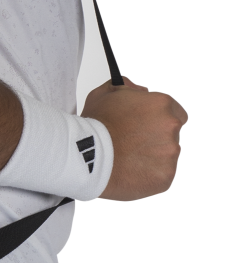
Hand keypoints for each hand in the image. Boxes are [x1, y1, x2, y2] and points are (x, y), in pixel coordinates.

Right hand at [81, 77, 187, 200]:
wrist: (87, 156)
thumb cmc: (94, 124)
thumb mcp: (104, 93)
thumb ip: (126, 87)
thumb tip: (140, 91)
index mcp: (161, 104)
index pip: (175, 111)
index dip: (158, 117)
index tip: (145, 123)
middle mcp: (171, 127)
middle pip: (170, 133)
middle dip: (154, 136)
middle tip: (131, 141)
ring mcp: (170, 153)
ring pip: (165, 154)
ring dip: (151, 155)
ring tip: (126, 157)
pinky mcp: (165, 175)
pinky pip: (161, 174)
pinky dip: (147, 173)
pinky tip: (129, 169)